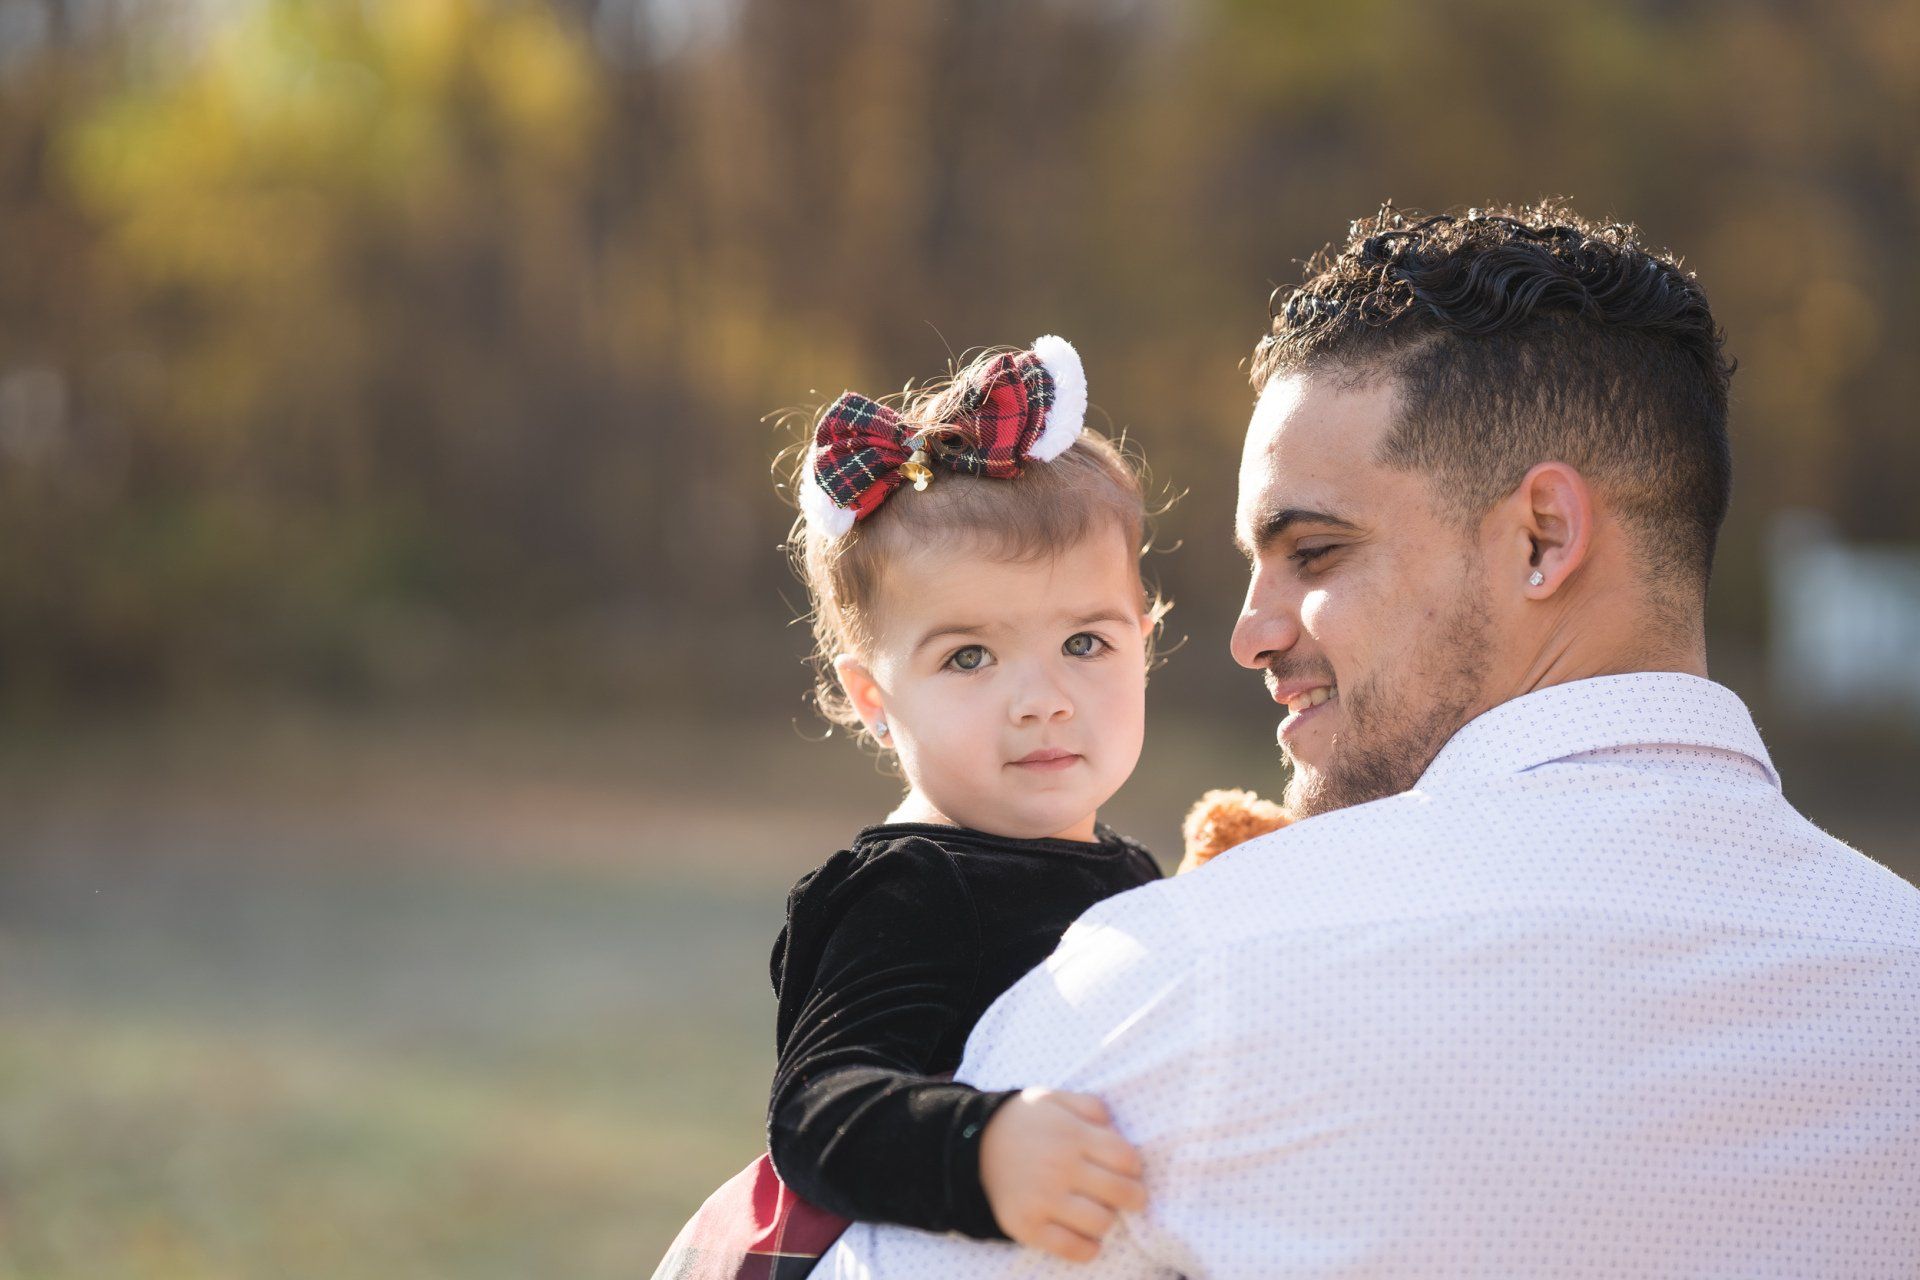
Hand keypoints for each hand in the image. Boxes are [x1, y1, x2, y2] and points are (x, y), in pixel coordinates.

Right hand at [978, 1088, 1147, 1262]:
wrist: (972, 1146)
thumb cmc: (1022, 1122)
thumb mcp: (1052, 1099)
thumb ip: (1088, 1106)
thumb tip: (1115, 1128)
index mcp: (1071, 1135)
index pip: (1126, 1158)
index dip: (1134, 1167)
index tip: (1130, 1170)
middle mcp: (1060, 1168)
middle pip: (1121, 1192)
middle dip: (1134, 1197)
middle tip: (1130, 1197)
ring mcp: (1043, 1200)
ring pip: (1101, 1222)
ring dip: (1107, 1219)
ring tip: (1098, 1211)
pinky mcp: (1027, 1226)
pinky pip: (1072, 1248)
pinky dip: (1087, 1249)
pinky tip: (1087, 1238)